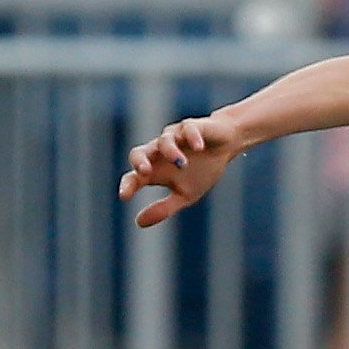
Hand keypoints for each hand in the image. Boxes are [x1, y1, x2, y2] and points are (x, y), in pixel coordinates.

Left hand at [120, 114, 242, 228]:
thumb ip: (163, 208)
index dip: (128, 185)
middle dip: (139, 162)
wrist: (224, 146)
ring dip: (170, 152)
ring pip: (164, 140)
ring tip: (181, 164)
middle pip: (138, 152)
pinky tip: (198, 147)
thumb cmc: (201, 171)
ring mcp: (175, 137)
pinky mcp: (193, 126)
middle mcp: (159, 151)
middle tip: (145, 172)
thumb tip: (138, 223)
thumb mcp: (184, 195)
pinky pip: (188, 129)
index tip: (125, 196)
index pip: (134, 176)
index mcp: (155, 169)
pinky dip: (192, 137)